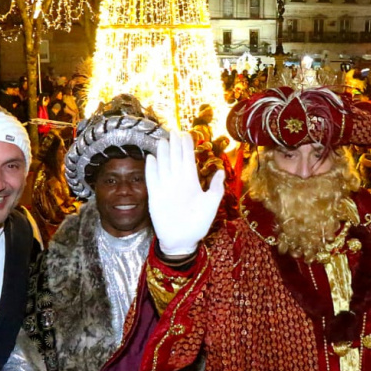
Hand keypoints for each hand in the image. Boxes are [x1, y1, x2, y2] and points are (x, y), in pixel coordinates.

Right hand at [146, 130, 224, 256]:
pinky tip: (151, 158)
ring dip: (163, 153)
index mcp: (191, 182)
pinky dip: (151, 169)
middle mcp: (178, 182)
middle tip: (173, 131)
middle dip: (174, 145)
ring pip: (164, 166)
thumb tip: (220, 171)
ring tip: (162, 140)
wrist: (183, 239)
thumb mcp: (211, 204)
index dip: (186, 147)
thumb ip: (215, 188)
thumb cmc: (198, 223)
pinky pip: (152, 179)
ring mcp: (166, 188)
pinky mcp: (155, 196)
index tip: (186, 134)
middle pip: (175, 159)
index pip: (188, 160)